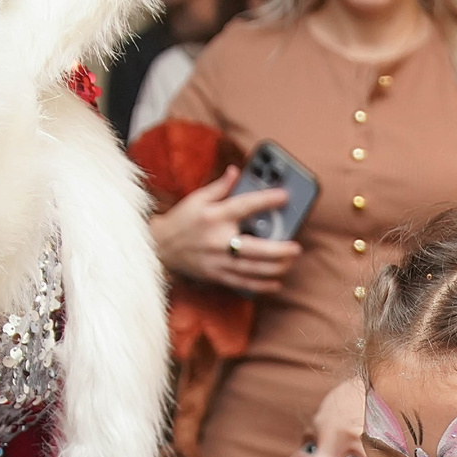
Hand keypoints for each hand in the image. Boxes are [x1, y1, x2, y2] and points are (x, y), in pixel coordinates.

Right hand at [149, 166, 301, 294]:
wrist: (160, 247)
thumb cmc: (182, 220)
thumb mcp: (197, 198)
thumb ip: (220, 186)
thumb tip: (236, 172)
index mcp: (215, 216)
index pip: (245, 206)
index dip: (267, 200)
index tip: (285, 196)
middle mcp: (219, 241)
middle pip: (256, 249)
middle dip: (280, 250)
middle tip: (296, 247)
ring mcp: (219, 261)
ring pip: (254, 269)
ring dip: (276, 268)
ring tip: (290, 261)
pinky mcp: (218, 276)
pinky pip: (244, 283)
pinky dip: (262, 285)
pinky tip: (276, 282)